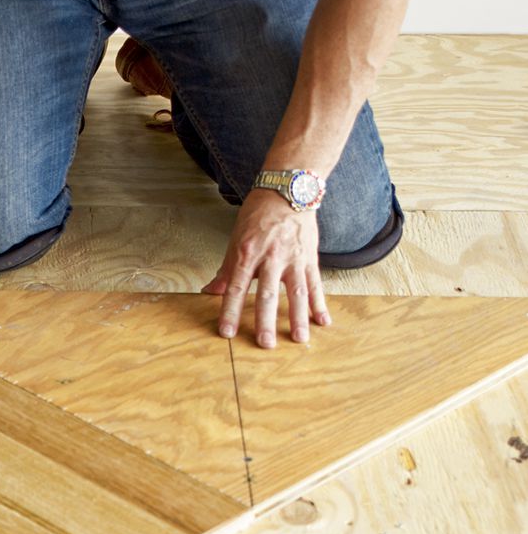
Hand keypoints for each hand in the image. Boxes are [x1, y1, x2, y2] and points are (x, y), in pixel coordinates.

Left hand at [203, 189, 331, 348]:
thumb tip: (210, 291)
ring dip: (298, 318)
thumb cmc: (258, 215)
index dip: (230, 311)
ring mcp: (294, 257)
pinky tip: (323, 321)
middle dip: (266, 320)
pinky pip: (315, 284)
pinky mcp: (310, 257)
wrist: (288, 189)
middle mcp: (272, 256)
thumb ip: (226, 269)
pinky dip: (320, 304)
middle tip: (265, 344)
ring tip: (299, 339)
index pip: (236, 287)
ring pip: (296, 292)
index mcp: (248, 253)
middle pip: (267, 294)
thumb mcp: (236, 239)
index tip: (227, 333)